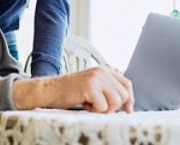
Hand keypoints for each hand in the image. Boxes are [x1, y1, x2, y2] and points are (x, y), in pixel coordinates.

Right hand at [12, 65, 133, 113]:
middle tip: (97, 106)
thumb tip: (128, 100)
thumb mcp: (92, 84)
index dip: (129, 99)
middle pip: (123, 95)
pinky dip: (94, 111)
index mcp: (104, 69)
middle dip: (113, 106)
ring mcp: (96, 77)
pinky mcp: (90, 86)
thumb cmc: (70, 91)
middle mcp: (102, 70)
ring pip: (116, 102)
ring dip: (103, 109)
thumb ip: (108, 86)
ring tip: (90, 103)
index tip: (128, 110)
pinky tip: (84, 103)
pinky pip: (103, 107)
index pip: (127, 84)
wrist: (50, 90)